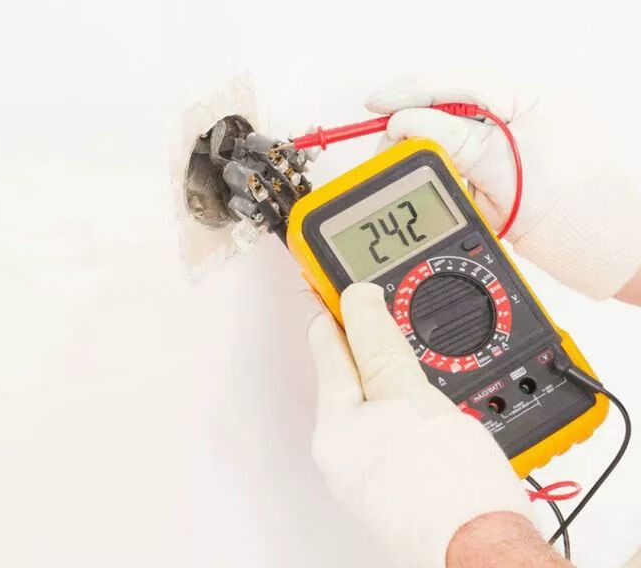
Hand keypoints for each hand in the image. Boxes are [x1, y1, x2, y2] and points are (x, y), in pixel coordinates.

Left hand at [307, 282, 534, 567]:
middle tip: (391, 310)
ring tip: (421, 360)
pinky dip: (409, 408)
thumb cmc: (453, 490)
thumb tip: (357, 299)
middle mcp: (342, 452)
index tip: (337, 276)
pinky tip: (432, 406)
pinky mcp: (395, 486)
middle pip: (350, 374)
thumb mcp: (411, 395)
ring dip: (395, 376)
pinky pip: (393, 430)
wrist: (490, 554)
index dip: (336, 304)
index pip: (326, 344)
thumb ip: (379, 344)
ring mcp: (367, 472)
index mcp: (335, 427)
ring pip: (376, 403)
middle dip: (371, 343)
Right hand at [365, 76, 640, 299]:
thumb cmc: (585, 213)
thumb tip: (403, 124)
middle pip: (447, 109)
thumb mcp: (503, 168)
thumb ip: (449, 139)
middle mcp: (518, 117)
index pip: (455, 82)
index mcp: (527, 98)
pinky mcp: (505, 177)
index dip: (408, 92)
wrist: (611, 258)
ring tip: (416, 172)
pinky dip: (447, 180)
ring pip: (450, 141)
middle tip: (387, 148)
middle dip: (413, 127)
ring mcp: (512, 147)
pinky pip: (461, 169)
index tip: (375, 105)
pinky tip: (444, 189)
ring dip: (431, 158)